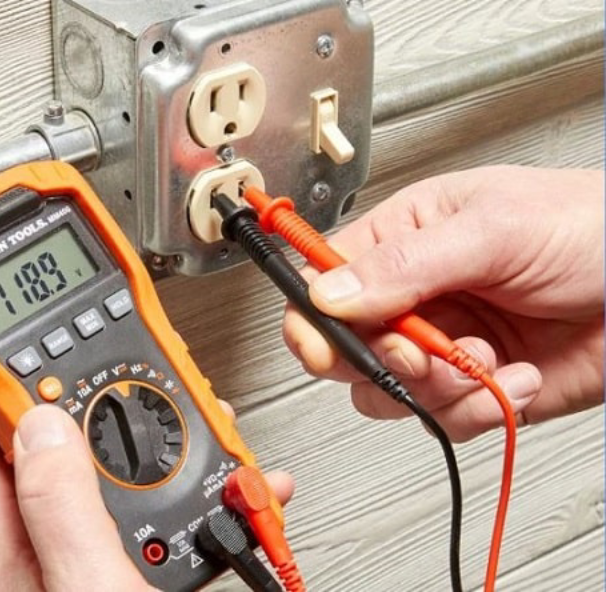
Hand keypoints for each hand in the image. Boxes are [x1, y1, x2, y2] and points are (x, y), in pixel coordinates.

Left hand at [0, 404, 293, 591]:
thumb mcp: (90, 590)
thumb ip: (60, 506)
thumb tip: (39, 424)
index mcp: (11, 551)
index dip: (11, 383)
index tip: (49, 347)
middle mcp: (45, 548)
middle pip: (65, 441)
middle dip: (111, 403)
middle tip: (148, 379)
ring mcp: (93, 555)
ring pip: (122, 467)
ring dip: (169, 438)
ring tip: (209, 423)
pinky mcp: (135, 564)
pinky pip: (162, 503)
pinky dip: (200, 481)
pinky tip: (236, 477)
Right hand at [284, 166, 603, 440]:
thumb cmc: (594, 228)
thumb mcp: (495, 230)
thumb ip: (405, 264)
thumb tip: (329, 292)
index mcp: (404, 239)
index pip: (324, 279)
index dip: (312, 316)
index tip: (322, 344)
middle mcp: (414, 295)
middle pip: (344, 345)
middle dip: (382, 359)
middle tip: (420, 353)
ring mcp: (442, 344)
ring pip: (387, 391)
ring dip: (436, 389)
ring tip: (481, 363)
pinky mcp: (472, 388)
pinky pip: (440, 418)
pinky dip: (480, 409)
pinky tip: (513, 377)